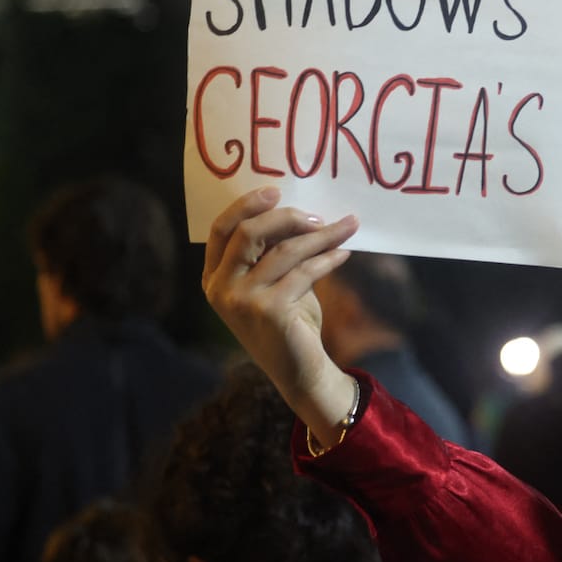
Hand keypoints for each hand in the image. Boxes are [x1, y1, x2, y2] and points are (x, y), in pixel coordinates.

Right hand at [202, 187, 359, 438]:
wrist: (299, 370)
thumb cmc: (289, 321)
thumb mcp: (274, 282)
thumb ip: (273, 252)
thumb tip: (300, 212)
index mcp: (214, 277)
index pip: (221, 230)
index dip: (245, 206)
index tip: (275, 191)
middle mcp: (220, 288)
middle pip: (249, 233)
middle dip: (287, 217)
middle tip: (319, 214)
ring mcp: (241, 300)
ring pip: (284, 250)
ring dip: (321, 236)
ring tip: (347, 228)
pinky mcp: (269, 310)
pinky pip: (304, 272)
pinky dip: (328, 259)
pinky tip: (344, 253)